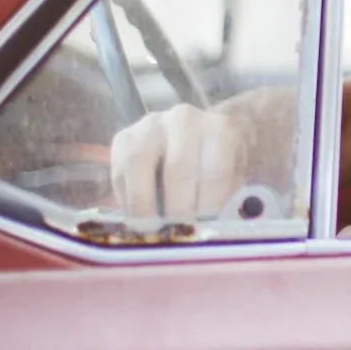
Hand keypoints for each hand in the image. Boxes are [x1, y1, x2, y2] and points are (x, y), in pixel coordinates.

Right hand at [110, 104, 249, 218]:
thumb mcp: (231, 178)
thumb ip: (219, 198)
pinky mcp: (124, 137)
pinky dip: (126, 199)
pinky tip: (137, 214)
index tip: (202, 224)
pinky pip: (118, 171)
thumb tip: (198, 229)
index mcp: (219, 129)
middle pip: (178, 169)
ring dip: (144, 204)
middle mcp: (184, 120)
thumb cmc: (217, 164)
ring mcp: (151, 125)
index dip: (207, 204)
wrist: (200, 135)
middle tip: (176, 230)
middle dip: (177, 208)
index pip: (215, 171)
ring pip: (139, 164)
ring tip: (151, 227)